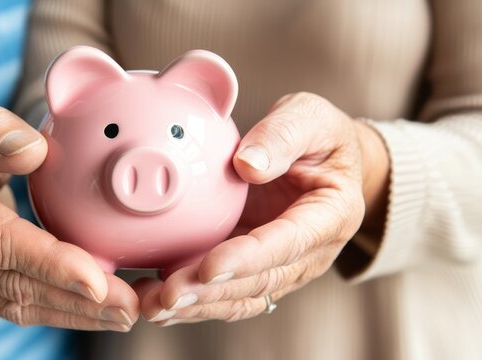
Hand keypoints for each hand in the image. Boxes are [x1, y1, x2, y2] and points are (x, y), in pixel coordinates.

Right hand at [0, 92, 136, 330]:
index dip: (48, 263)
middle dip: (77, 300)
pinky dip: (61, 312)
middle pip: (15, 283)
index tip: (96, 279)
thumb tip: (34, 151)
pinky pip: (17, 307)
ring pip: (20, 304)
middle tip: (131, 306)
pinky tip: (100, 312)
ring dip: (76, 314)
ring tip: (126, 313)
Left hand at [138, 92, 389, 324]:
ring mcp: (281, 267)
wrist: (326, 161)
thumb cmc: (320, 136)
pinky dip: (191, 303)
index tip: (210, 267)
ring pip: (239, 298)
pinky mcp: (254, 269)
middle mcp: (308, 253)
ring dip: (195, 306)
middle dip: (211, 293)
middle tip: (168, 295)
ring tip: (152, 306)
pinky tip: (155, 303)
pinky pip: (224, 293)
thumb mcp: (310, 118)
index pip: (287, 243)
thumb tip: (246, 164)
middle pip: (258, 282)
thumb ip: (282, 136)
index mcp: (329, 216)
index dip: (247, 259)